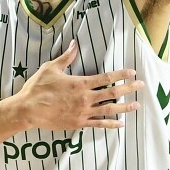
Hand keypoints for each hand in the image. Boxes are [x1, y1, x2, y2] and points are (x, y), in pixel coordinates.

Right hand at [16, 40, 142, 131]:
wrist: (28, 110)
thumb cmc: (38, 88)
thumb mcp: (51, 68)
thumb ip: (66, 57)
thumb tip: (74, 44)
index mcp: (80, 83)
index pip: (106, 77)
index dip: (121, 74)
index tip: (132, 72)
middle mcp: (85, 98)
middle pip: (113, 93)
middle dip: (129, 89)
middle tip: (141, 86)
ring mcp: (83, 112)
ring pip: (109, 110)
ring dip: (124, 107)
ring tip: (136, 105)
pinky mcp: (78, 123)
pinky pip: (98, 124)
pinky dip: (111, 124)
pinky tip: (121, 124)